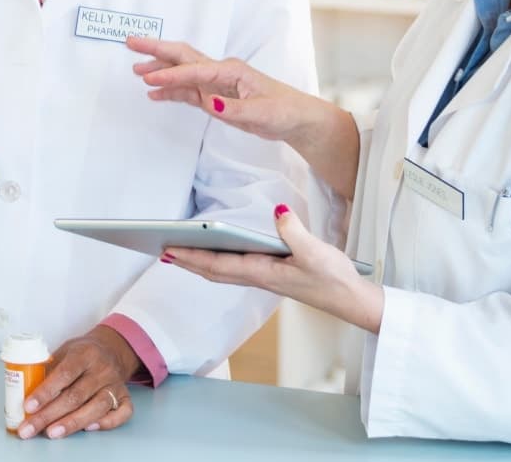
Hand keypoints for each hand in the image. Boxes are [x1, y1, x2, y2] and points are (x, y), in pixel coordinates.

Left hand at [17, 326, 139, 438]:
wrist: (111, 348)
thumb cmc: (81, 353)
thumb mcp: (64, 351)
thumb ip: (48, 369)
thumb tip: (24, 393)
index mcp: (85, 353)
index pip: (64, 374)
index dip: (46, 392)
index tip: (28, 407)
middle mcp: (103, 368)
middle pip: (76, 395)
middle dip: (49, 415)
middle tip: (29, 429)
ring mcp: (116, 383)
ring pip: (97, 407)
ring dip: (73, 423)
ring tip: (52, 433)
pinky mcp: (125, 396)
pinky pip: (122, 413)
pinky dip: (107, 423)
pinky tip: (89, 428)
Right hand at [127, 36, 321, 143]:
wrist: (295, 118)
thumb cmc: (284, 110)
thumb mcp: (263, 112)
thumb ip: (235, 109)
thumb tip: (210, 103)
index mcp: (231, 71)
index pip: (195, 71)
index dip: (171, 75)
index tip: (149, 79)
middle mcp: (221, 72)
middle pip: (183, 57)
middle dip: (157, 50)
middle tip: (131, 42)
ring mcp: (216, 84)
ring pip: (182, 72)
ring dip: (160, 70)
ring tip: (135, 69)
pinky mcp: (216, 97)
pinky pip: (188, 91)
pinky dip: (170, 91)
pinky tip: (154, 94)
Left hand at [164, 205, 383, 333]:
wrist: (349, 299)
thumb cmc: (332, 277)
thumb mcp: (315, 251)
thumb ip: (294, 230)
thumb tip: (278, 211)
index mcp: (263, 272)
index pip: (218, 264)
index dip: (192, 257)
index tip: (169, 249)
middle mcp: (259, 276)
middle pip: (213, 270)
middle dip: (187, 261)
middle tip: (161, 250)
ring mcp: (265, 277)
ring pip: (223, 271)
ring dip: (199, 262)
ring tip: (179, 251)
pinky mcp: (273, 275)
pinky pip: (236, 268)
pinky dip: (218, 261)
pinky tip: (215, 253)